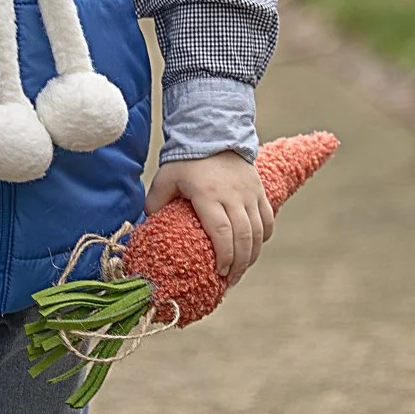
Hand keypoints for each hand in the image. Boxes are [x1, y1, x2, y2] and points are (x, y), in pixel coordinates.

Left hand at [143, 151, 273, 286]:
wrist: (214, 133)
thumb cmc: (186, 160)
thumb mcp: (166, 178)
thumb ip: (155, 202)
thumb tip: (147, 225)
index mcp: (208, 195)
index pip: (222, 232)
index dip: (224, 256)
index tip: (219, 273)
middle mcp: (233, 196)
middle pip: (243, 237)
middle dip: (239, 264)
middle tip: (230, 280)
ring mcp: (250, 194)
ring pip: (258, 231)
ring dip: (252, 255)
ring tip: (241, 271)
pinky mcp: (260, 191)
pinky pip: (267, 219)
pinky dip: (263, 237)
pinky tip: (253, 249)